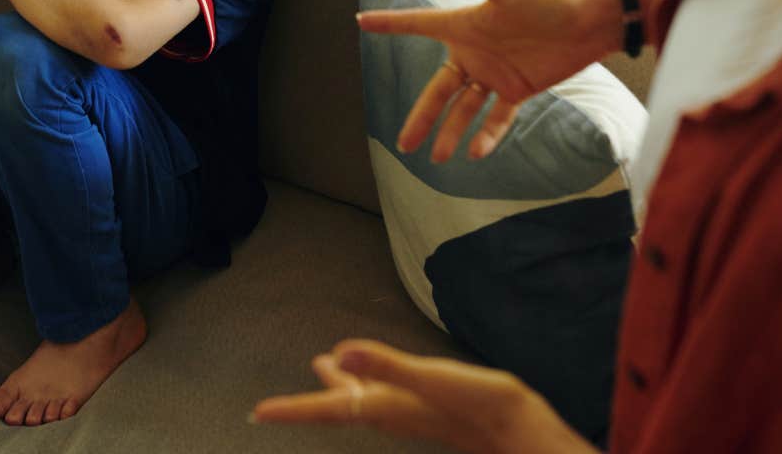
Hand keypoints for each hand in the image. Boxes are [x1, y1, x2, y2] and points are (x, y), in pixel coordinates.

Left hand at [251, 339, 590, 453]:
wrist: (524, 431)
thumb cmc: (482, 405)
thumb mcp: (432, 378)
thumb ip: (386, 364)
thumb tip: (339, 351)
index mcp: (386, 405)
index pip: (329, 407)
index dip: (292, 409)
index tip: (258, 413)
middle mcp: (392, 412)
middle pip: (340, 406)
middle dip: (308, 401)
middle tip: (276, 405)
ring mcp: (411, 413)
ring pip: (362, 401)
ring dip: (339, 387)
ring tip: (323, 368)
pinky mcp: (429, 408)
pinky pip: (385, 397)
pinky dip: (369, 384)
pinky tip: (376, 378)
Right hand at [358, 0, 619, 162]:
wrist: (587, 22)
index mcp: (464, 25)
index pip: (418, 25)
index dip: (390, 24)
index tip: (361, 20)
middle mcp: (474, 53)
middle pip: (438, 90)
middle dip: (420, 116)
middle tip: (403, 143)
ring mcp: (494, 74)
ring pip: (464, 110)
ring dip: (450, 133)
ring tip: (436, 158)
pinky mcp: (518, 90)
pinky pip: (498, 118)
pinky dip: (487, 134)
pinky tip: (476, 153)